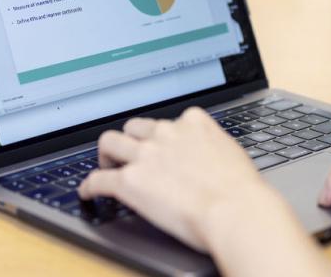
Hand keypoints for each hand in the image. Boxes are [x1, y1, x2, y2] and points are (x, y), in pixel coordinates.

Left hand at [79, 107, 330, 276]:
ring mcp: (145, 155)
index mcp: (192, 123)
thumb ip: (210, 147)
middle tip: (127, 155)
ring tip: (105, 167)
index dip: (158, 136)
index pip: (165, 121)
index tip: (156, 144)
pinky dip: (90, 186)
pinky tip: (88, 193)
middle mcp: (165, 133)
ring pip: (110, 142)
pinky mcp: (130, 181)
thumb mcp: (229, 153)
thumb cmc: (242, 191)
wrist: (236, 210)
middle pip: (133, 126)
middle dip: (129, 139)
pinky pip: (99, 179)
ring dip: (106, 155)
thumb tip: (208, 157)